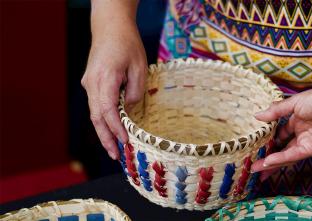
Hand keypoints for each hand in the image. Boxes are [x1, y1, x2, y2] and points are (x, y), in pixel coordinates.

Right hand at [81, 19, 146, 158]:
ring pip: (94, 113)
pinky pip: (96, 105)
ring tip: (114, 149)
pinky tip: (111, 130)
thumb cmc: (127, 44)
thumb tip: (129, 110)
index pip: (107, 111)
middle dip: (105, 138)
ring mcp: (89, 84)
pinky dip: (103, 120)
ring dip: (103, 132)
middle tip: (115, 156)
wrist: (110, 27)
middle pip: (96, 117)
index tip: (126, 141)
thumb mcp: (139, 66)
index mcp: (105, 78)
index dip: (116, 129)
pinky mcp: (91, 83)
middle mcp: (92, 84)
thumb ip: (135, 90)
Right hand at [251, 87, 311, 171]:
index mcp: (298, 119)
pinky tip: (267, 163)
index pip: (280, 132)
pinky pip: (293, 156)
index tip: (255, 143)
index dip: (269, 138)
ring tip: (254, 170)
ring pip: (285, 155)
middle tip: (252, 163)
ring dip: (271, 163)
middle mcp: (301, 132)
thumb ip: (276, 111)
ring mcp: (306, 142)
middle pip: (281, 147)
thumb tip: (257, 115)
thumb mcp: (294, 103)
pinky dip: (280, 159)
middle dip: (267, 156)